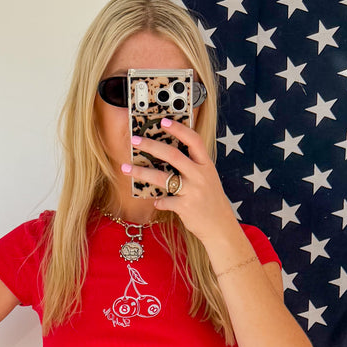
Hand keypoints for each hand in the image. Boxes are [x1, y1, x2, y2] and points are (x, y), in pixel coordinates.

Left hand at [124, 118, 238, 247]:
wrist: (220, 225)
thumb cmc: (210, 199)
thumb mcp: (208, 178)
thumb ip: (193, 166)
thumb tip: (167, 153)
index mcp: (206, 165)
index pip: (193, 140)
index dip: (178, 129)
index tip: (163, 121)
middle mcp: (199, 175)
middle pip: (172, 155)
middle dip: (151, 146)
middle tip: (135, 140)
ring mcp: (192, 191)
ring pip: (162, 178)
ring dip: (141, 172)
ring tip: (125, 168)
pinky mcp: (185, 207)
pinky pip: (165, 201)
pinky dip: (159, 201)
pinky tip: (156, 202)